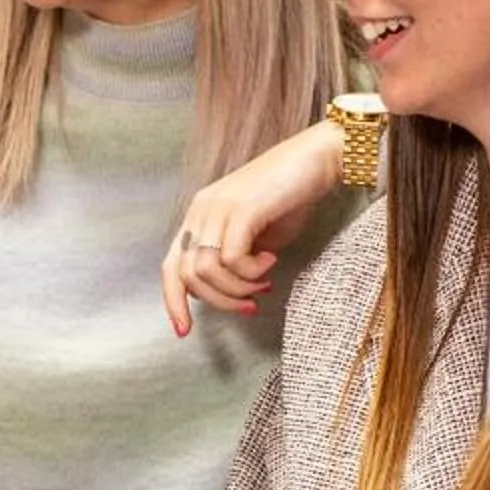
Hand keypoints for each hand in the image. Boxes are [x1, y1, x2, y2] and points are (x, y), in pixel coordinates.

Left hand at [163, 120, 341, 333]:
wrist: (318, 158)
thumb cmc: (291, 197)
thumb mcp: (258, 236)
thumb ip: (238, 261)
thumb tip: (233, 290)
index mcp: (200, 216)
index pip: (170, 266)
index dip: (173, 301)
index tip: (184, 331)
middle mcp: (202, 210)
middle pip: (186, 275)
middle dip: (219, 301)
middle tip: (250, 305)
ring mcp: (219, 207)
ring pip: (206, 270)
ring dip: (238, 288)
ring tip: (265, 281)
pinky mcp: (241, 208)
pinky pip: (231, 257)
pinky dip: (251, 271)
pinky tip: (271, 260)